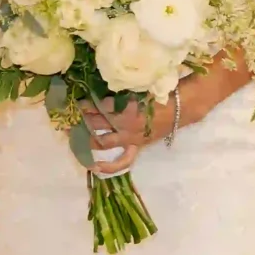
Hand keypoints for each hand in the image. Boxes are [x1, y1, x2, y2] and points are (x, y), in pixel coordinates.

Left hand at [77, 84, 204, 176]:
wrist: (182, 106)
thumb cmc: (161, 92)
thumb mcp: (138, 87)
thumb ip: (120, 91)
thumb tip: (101, 92)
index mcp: (125, 107)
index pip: (98, 106)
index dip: (86, 104)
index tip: (77, 101)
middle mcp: (124, 124)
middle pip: (97, 122)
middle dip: (82, 118)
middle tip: (72, 116)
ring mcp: (130, 137)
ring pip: (103, 140)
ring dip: (88, 137)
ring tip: (76, 134)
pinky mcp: (137, 146)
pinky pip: (122, 161)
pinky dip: (108, 166)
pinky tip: (94, 166)